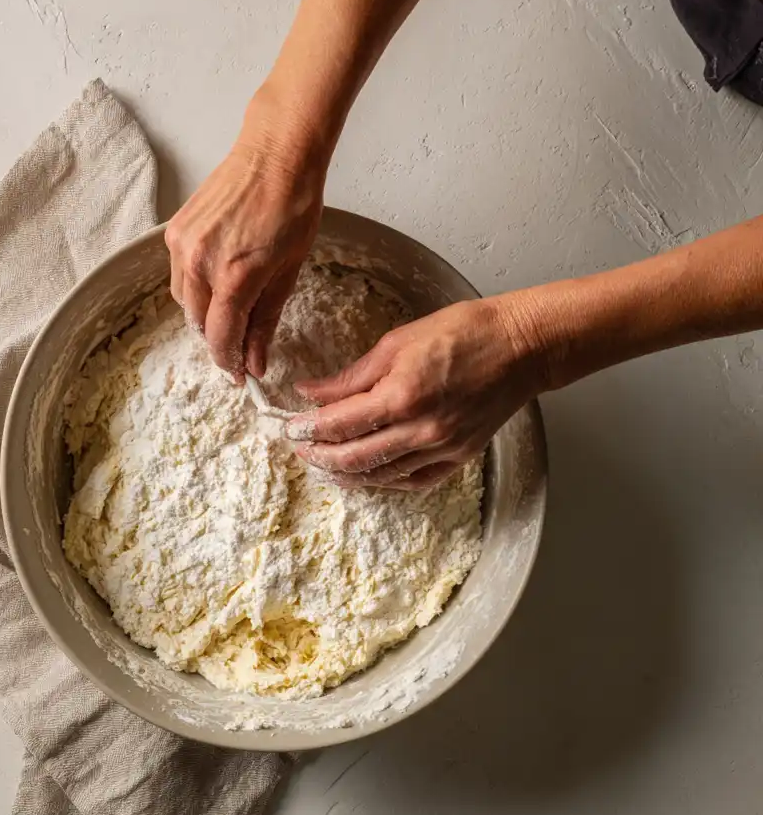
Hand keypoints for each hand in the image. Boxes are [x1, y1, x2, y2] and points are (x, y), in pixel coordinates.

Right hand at [165, 110, 324, 379]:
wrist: (275, 153)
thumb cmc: (293, 205)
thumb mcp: (288, 271)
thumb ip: (266, 320)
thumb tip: (256, 361)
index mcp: (235, 275)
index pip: (221, 338)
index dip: (231, 364)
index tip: (243, 376)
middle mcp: (201, 262)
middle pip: (200, 325)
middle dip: (219, 342)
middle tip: (241, 347)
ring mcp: (183, 245)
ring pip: (185, 303)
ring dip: (205, 317)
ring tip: (231, 313)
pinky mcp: (175, 231)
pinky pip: (179, 276)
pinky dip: (195, 290)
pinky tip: (217, 284)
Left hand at [287, 296, 543, 489]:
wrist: (523, 347)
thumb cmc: (465, 332)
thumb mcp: (398, 342)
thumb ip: (352, 376)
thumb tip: (313, 393)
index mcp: (402, 396)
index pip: (340, 424)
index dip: (309, 430)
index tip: (291, 429)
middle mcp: (421, 430)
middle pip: (354, 458)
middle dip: (320, 457)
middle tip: (300, 451)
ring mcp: (441, 448)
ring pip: (381, 476)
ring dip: (346, 475)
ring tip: (324, 466)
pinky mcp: (458, 457)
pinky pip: (412, 481)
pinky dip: (384, 481)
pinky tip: (366, 475)